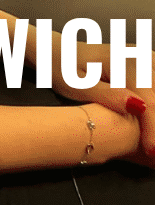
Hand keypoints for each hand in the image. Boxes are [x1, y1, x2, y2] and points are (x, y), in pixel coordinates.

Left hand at [53, 42, 154, 157]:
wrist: (59, 53)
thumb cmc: (63, 70)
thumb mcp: (77, 84)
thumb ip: (107, 95)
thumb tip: (138, 106)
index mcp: (121, 61)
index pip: (150, 101)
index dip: (153, 129)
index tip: (152, 151)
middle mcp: (138, 57)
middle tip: (151, 149)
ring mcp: (144, 59)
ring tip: (150, 140)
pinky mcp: (146, 64)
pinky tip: (148, 124)